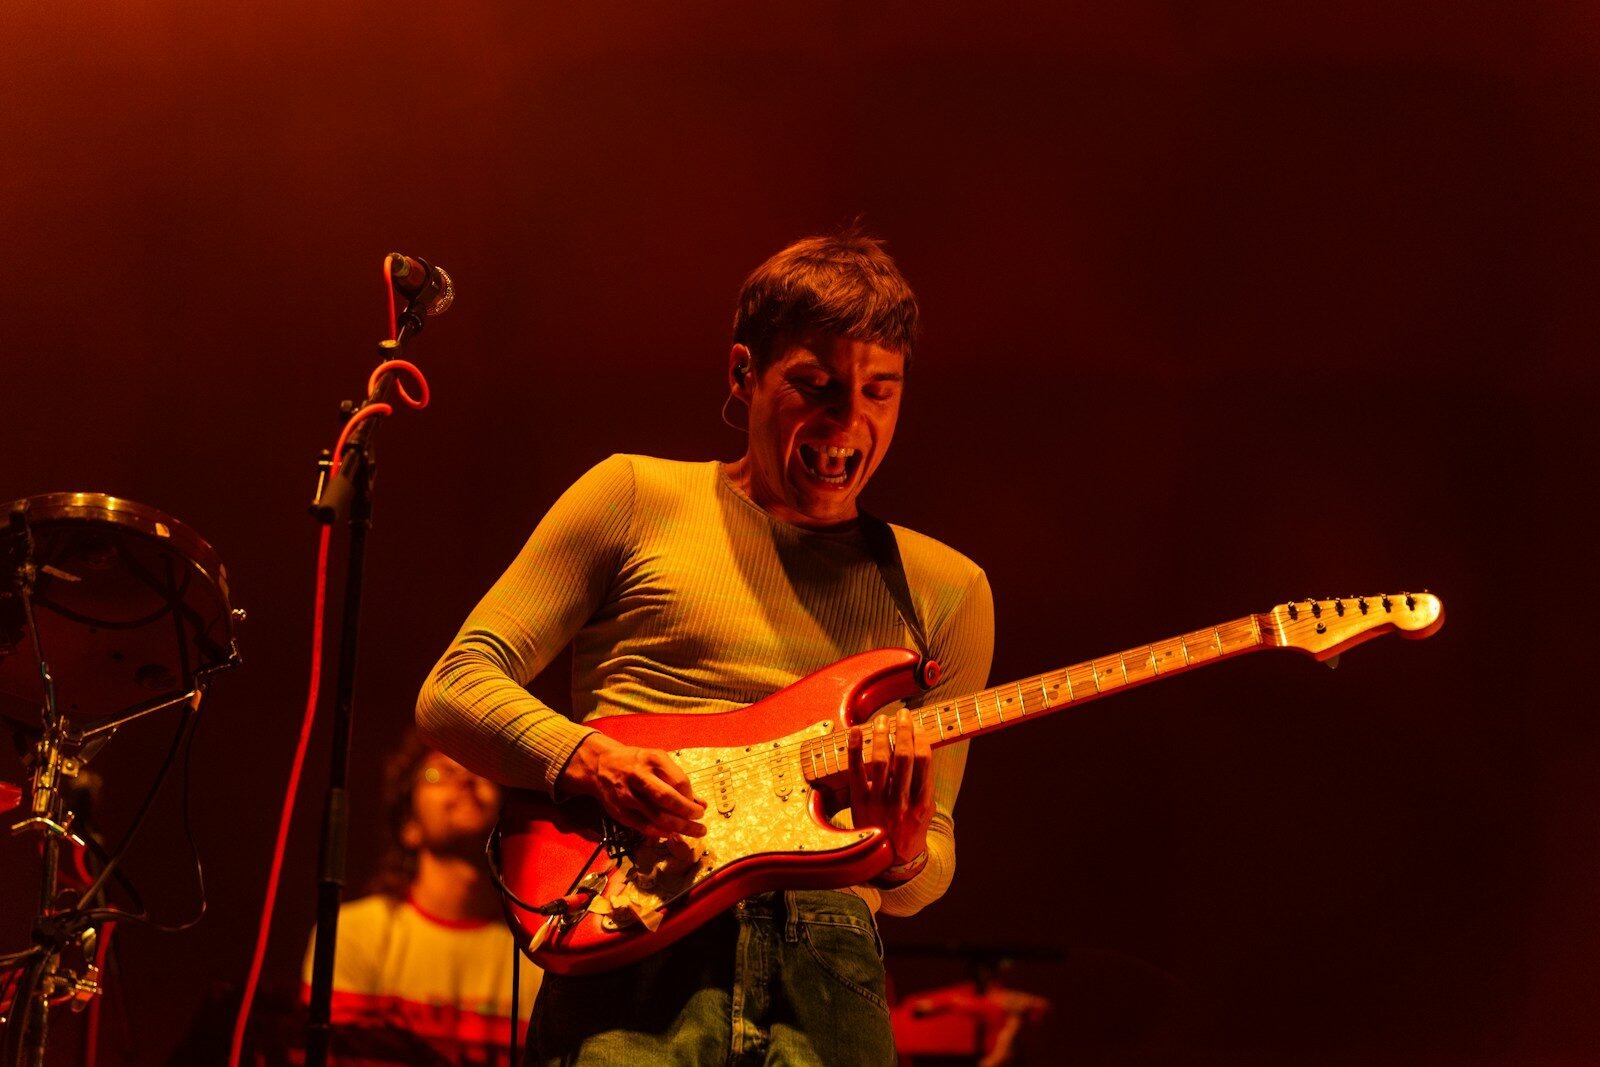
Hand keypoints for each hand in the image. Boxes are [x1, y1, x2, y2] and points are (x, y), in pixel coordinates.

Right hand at [559, 733, 707, 838]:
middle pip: (667, 799)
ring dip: (679, 827)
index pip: (679, 782)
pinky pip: (644, 827)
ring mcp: (627, 795)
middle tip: (701, 822)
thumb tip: (701, 803)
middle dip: (688, 814)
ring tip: (694, 832)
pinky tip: (672, 833)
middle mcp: (639, 776)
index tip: (698, 806)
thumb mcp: (657, 761)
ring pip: (657, 816)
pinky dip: (661, 833)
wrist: (600, 766)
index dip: (691, 797)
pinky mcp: (620, 811)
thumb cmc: (636, 763)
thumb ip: (678, 780)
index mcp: (652, 759)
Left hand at [848, 707, 934, 873]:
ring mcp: (880, 801)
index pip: (923, 761)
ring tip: (883, 719)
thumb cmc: (909, 832)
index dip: (920, 738)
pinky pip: (856, 771)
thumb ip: (924, 785)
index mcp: (922, 802)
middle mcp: (902, 801)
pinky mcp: (860, 802)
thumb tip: (921, 751)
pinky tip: (856, 731)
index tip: (917, 725)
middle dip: (904, 730)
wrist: (890, 862)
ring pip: (881, 760)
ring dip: (882, 735)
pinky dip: (855, 749)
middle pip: (904, 756)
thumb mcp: (926, 812)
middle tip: (903, 714)